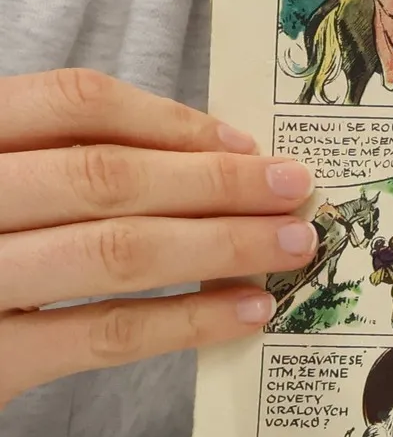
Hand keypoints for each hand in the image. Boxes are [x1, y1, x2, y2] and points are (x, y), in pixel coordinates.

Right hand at [0, 71, 316, 411]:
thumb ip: (50, 163)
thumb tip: (199, 158)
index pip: (69, 102)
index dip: (168, 120)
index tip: (243, 142)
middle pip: (106, 176)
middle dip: (217, 184)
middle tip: (297, 190)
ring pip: (114, 252)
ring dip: (219, 246)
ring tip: (290, 245)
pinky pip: (101, 334)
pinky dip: (185, 321)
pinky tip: (243, 313)